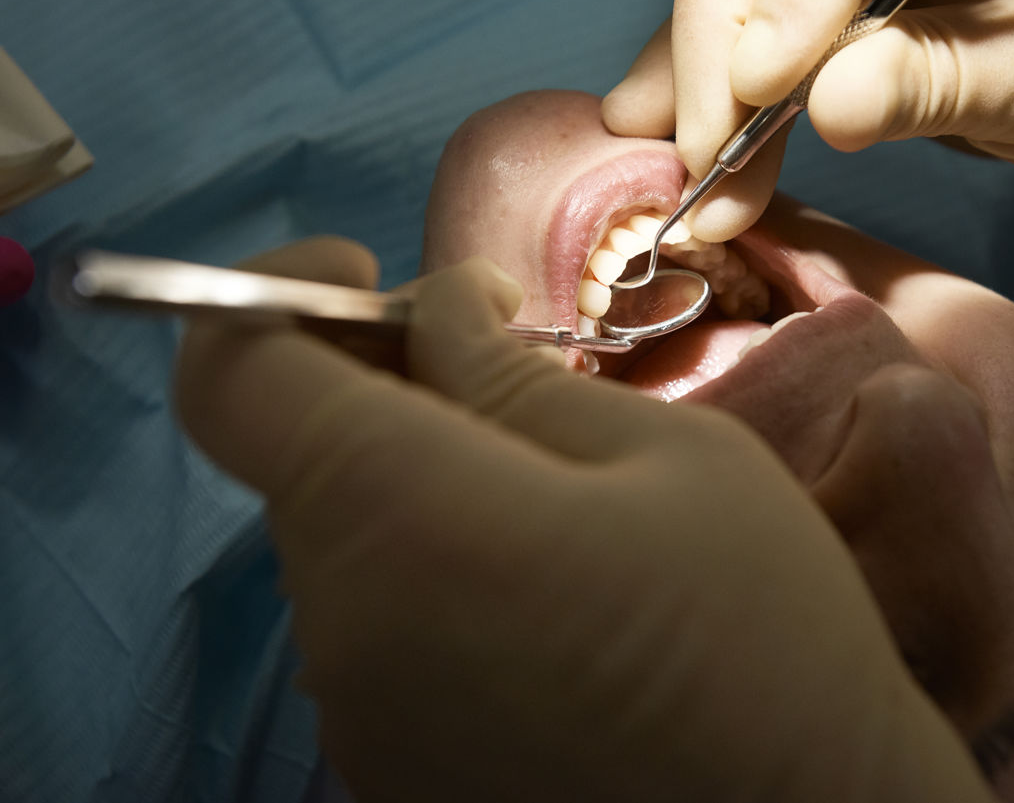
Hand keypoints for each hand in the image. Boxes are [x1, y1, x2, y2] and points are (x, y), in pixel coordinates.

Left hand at [173, 237, 984, 801]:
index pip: (233, 376)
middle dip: (383, 389)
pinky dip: (430, 572)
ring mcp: (356, 716)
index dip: (276, 295)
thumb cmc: (760, 626)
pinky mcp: (388, 770)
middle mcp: (342, 626)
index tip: (372, 281)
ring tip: (555, 500)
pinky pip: (376, 626)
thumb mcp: (668, 454)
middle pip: (299, 457)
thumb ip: (512, 371)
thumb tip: (434, 310)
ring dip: (415, 484)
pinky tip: (547, 595)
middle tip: (509, 375)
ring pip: (344, 540)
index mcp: (402, 519)